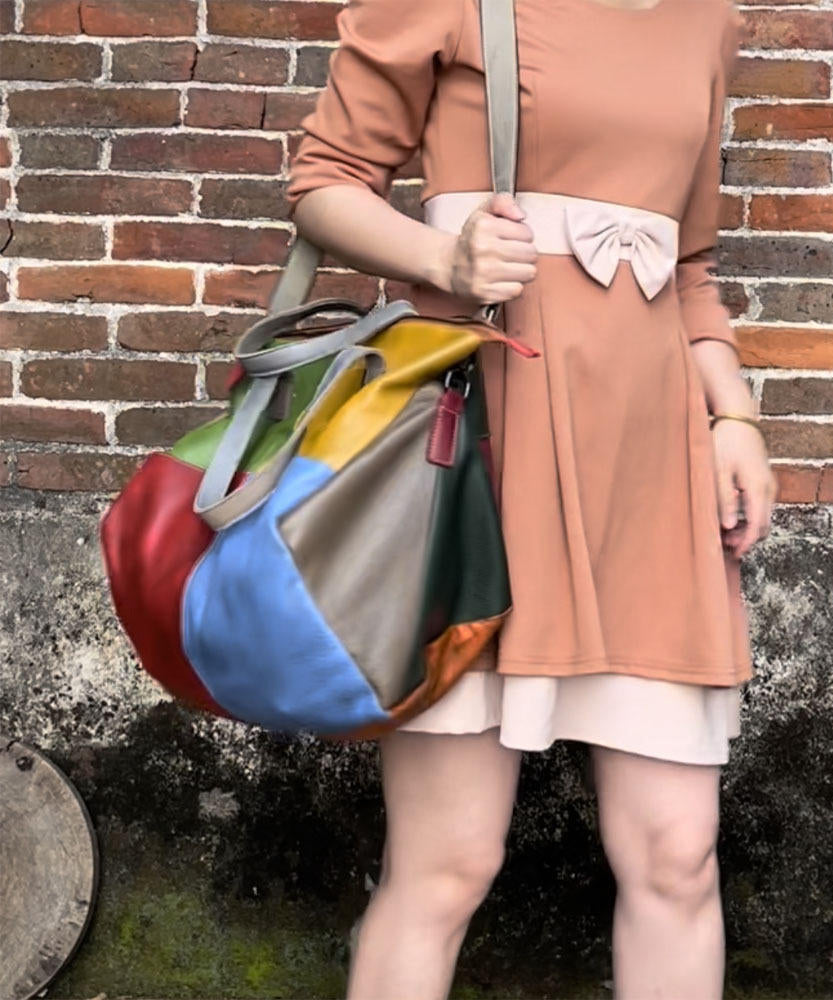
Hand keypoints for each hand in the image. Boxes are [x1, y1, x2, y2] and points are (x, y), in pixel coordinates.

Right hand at [440, 192, 537, 303]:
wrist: (450, 266)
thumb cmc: (472, 239)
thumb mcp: (484, 212)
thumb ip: (503, 202)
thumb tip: (521, 215)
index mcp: (484, 227)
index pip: (527, 234)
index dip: (522, 236)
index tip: (510, 239)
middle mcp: (483, 250)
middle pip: (531, 254)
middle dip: (525, 253)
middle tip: (510, 254)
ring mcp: (483, 274)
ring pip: (528, 273)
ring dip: (522, 271)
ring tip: (507, 266)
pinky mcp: (485, 293)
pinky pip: (517, 290)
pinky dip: (512, 286)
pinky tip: (501, 280)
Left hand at [711, 418, 776, 558]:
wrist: (738, 419)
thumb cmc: (725, 442)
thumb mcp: (718, 472)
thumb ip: (724, 499)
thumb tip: (727, 526)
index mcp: (757, 488)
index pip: (757, 525)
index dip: (746, 543)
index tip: (735, 554)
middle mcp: (768, 488)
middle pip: (763, 525)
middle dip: (746, 539)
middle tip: (726, 546)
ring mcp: (768, 484)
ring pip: (763, 516)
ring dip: (747, 528)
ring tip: (725, 534)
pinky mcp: (764, 480)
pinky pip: (761, 506)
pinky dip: (749, 517)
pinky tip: (731, 517)